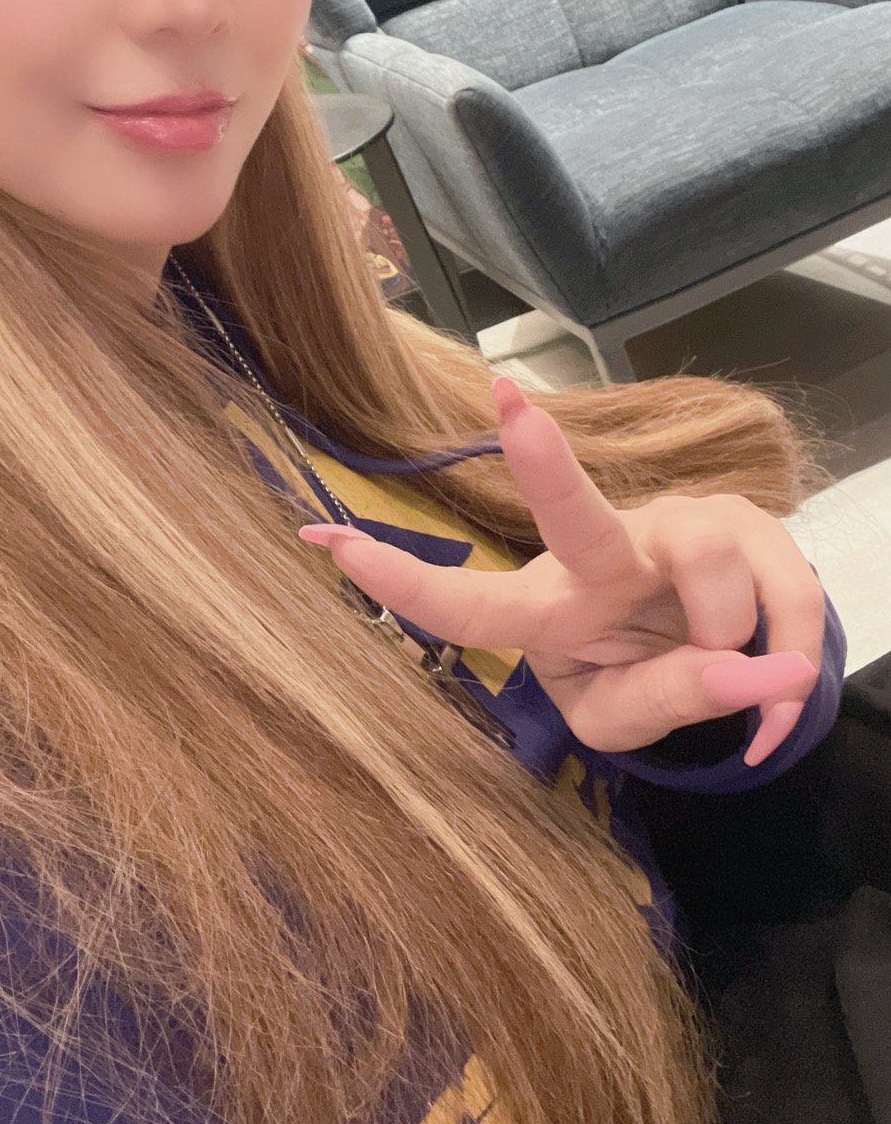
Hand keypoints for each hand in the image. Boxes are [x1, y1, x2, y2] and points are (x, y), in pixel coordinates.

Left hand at [300, 376, 822, 765]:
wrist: (716, 655)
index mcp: (548, 608)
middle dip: (542, 461)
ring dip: (731, 636)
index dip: (400, 579)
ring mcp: (673, 526)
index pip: (467, 603)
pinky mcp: (744, 520)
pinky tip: (783, 693)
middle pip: (574, 512)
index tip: (328, 541)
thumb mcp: (631, 720)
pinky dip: (796, 665)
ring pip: (707, 557)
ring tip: (734, 679)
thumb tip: (768, 673)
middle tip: (510, 403)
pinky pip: (787, 593)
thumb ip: (679, 700)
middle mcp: (601, 554)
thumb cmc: (639, 677)